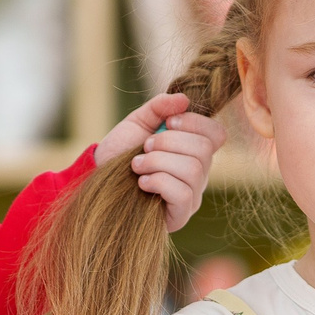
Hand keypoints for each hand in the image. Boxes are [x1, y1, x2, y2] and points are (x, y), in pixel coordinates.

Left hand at [94, 92, 227, 232]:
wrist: (98, 178)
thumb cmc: (121, 151)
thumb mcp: (138, 122)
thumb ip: (160, 107)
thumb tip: (184, 99)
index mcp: (195, 150)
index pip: (217, 135)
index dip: (195, 123)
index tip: (168, 122)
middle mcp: (200, 174)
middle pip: (204, 150)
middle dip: (169, 142)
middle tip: (145, 146)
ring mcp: (193, 196)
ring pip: (193, 170)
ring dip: (158, 162)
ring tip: (137, 165)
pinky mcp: (180, 214)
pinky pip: (183, 193)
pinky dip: (159, 182)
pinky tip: (142, 182)